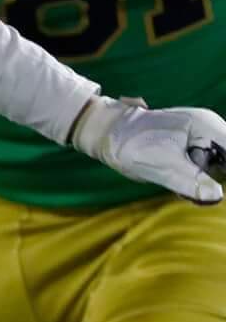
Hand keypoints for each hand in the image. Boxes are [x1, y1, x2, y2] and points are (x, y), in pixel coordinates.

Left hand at [71, 97, 225, 203]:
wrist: (106, 136)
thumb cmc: (131, 145)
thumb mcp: (163, 166)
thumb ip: (192, 181)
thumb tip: (217, 196)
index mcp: (205, 125)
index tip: (220, 179)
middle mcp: (208, 130)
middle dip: (212, 175)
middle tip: (197, 188)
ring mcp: (201, 140)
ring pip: (218, 167)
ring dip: (203, 181)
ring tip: (181, 184)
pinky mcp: (192, 151)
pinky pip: (204, 170)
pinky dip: (196, 181)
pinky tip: (181, 185)